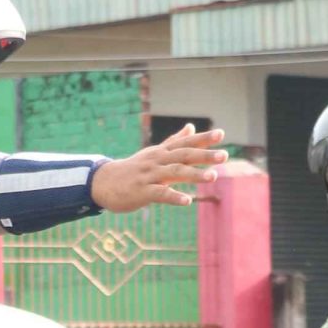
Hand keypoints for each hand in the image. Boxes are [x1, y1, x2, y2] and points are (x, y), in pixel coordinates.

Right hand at [91, 125, 226, 214]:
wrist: (103, 183)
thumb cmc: (133, 169)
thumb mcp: (154, 153)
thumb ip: (174, 141)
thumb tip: (191, 126)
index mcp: (161, 152)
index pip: (185, 143)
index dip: (203, 138)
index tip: (221, 134)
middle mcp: (157, 161)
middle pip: (183, 155)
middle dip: (204, 155)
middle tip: (224, 156)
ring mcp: (149, 176)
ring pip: (174, 173)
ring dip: (195, 174)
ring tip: (213, 177)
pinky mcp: (142, 192)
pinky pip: (160, 194)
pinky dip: (174, 197)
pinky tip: (188, 201)